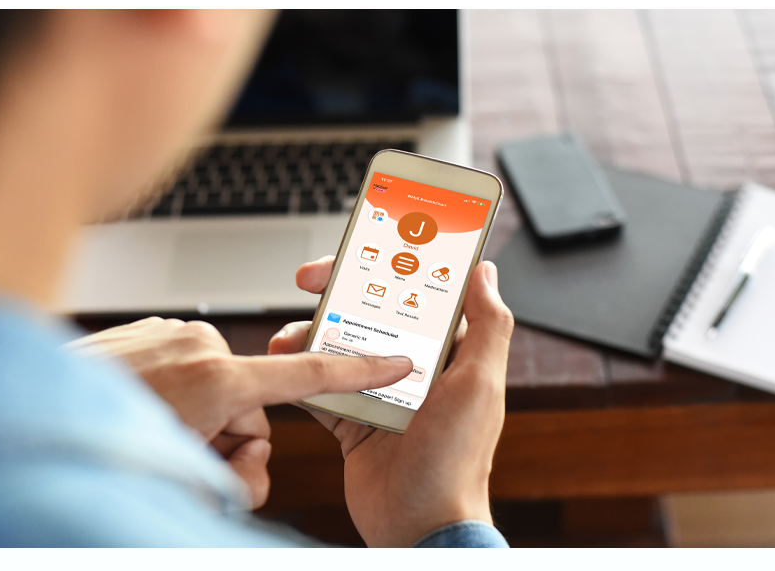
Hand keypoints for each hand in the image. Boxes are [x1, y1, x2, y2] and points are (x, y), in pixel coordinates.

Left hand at [69, 316, 411, 509]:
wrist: (24, 413)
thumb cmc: (102, 447)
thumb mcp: (185, 477)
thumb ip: (234, 472)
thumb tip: (248, 462)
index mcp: (217, 378)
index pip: (306, 375)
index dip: (356, 371)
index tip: (396, 360)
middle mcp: (198, 344)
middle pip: (252, 403)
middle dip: (235, 441)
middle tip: (201, 470)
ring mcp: (170, 332)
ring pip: (215, 387)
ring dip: (198, 423)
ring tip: (155, 442)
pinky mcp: (146, 330)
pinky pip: (182, 368)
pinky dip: (172, 397)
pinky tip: (140, 414)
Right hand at [269, 254, 513, 546]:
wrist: (419, 530)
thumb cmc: (457, 463)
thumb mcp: (480, 387)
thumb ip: (489, 327)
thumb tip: (485, 269)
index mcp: (449, 352)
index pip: (418, 290)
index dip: (389, 263)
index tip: (361, 244)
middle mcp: (416, 367)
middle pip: (372, 309)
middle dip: (338, 288)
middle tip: (308, 278)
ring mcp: (382, 393)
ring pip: (341, 344)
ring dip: (312, 333)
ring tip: (288, 334)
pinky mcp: (354, 422)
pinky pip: (323, 388)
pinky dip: (302, 375)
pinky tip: (285, 365)